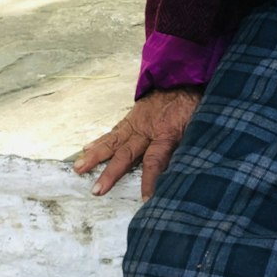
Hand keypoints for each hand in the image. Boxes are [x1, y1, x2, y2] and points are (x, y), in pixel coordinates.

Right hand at [74, 87, 202, 200]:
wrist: (185, 77)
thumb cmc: (194, 105)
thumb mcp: (198, 127)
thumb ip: (189, 147)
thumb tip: (184, 170)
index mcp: (167, 133)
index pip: (155, 161)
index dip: (150, 181)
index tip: (145, 199)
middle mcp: (147, 129)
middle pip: (126, 154)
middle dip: (111, 174)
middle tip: (97, 190)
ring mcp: (137, 122)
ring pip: (114, 141)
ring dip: (95, 156)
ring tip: (78, 168)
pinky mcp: (132, 116)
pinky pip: (114, 130)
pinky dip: (100, 140)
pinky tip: (86, 149)